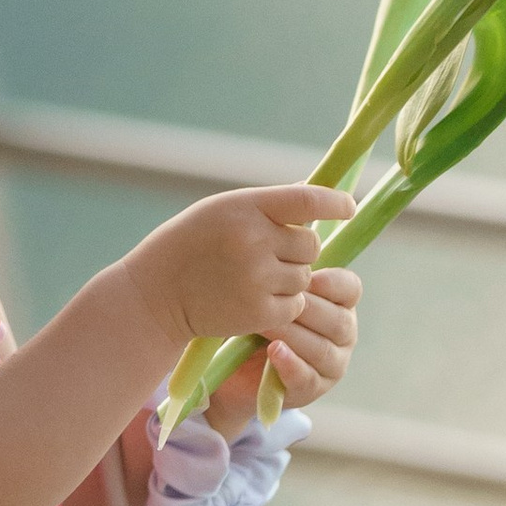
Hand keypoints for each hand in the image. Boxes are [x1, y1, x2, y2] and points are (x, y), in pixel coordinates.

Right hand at [129, 182, 354, 360]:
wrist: (157, 293)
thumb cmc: (191, 244)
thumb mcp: (222, 210)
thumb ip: (267, 205)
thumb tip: (312, 193)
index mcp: (247, 207)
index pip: (307, 200)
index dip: (334, 202)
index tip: (348, 207)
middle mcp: (255, 240)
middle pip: (311, 244)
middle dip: (300, 250)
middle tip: (271, 254)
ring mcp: (258, 278)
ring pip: (305, 276)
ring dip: (291, 278)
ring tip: (256, 276)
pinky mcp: (259, 312)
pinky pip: (295, 304)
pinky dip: (284, 303)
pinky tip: (256, 297)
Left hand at [205, 262, 360, 425]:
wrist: (233, 366)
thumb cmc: (256, 317)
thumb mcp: (270, 290)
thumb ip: (283, 272)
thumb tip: (282, 239)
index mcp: (340, 304)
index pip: (351, 289)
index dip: (334, 283)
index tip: (309, 277)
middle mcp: (344, 334)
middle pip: (339, 321)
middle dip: (306, 309)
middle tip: (273, 298)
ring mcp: (332, 365)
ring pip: (322, 349)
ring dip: (293, 334)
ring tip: (264, 325)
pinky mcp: (312, 389)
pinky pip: (307, 377)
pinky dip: (291, 364)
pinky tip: (274, 352)